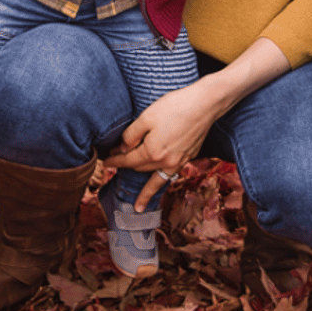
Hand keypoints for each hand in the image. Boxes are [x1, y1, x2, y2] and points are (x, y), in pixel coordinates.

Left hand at [103, 77, 225, 211]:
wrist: (205, 104)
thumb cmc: (175, 107)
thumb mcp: (146, 117)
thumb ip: (131, 135)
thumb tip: (122, 149)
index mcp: (152, 152)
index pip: (127, 161)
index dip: (114, 161)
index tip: (105, 162)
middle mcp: (165, 162)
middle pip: (140, 168)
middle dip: (127, 167)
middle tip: (118, 163)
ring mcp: (179, 162)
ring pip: (156, 179)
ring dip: (146, 191)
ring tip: (139, 206)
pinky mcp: (189, 157)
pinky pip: (170, 175)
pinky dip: (162, 182)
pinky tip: (160, 186)